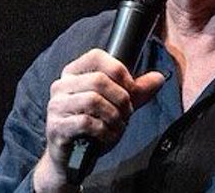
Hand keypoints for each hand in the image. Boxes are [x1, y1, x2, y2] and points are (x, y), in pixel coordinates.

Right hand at [32, 49, 165, 191]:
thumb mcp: (117, 106)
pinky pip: (86, 123)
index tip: (131, 88)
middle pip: (98, 80)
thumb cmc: (93, 128)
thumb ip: (136, 92)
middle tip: (127, 113)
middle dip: (121, 98)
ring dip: (114, 116)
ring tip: (118, 125)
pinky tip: (107, 136)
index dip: (119, 70)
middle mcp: (61, 86)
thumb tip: (159, 78)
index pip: (96, 56)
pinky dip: (104, 131)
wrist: (73, 159)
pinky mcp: (56, 127)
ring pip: (93, 100)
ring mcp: (56, 106)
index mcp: (73, 74)